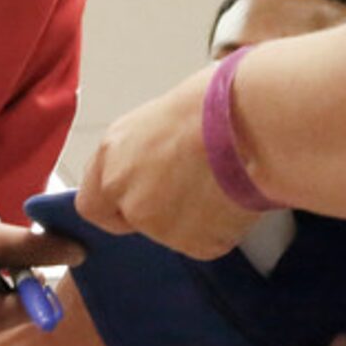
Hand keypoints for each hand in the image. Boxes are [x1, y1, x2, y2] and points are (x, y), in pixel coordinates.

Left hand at [77, 64, 255, 258]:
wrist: (253, 123)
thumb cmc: (216, 103)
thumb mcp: (160, 118)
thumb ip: (142, 152)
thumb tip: (155, 164)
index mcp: (112, 154)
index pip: (92, 205)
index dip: (116, 205)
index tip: (136, 198)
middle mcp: (126, 192)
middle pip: (133, 220)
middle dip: (158, 211)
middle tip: (192, 187)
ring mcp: (156, 223)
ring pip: (172, 232)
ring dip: (194, 217)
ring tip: (222, 180)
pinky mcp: (193, 243)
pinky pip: (206, 241)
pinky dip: (222, 226)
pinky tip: (234, 195)